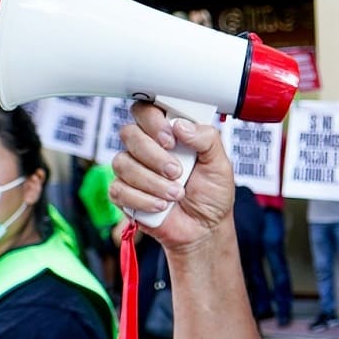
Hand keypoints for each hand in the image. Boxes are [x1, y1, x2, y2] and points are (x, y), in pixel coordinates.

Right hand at [110, 102, 233, 251]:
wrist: (205, 228)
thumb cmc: (211, 193)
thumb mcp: (220, 163)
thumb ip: (207, 139)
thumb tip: (181, 125)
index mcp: (168, 134)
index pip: (146, 110)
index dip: (153, 121)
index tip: (171, 139)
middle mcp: (146, 148)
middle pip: (129, 133)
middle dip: (154, 155)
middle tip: (177, 171)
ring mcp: (132, 170)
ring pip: (122, 163)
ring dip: (152, 181)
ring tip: (177, 194)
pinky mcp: (123, 194)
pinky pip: (118, 189)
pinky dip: (143, 199)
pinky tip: (162, 205)